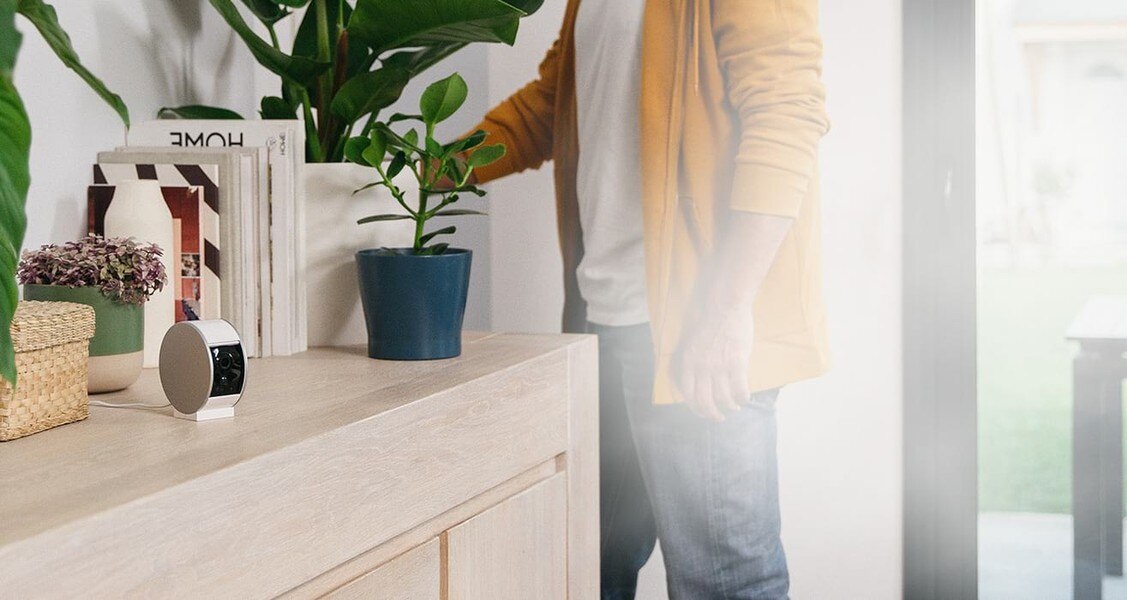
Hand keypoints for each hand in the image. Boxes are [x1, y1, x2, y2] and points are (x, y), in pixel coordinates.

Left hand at [674, 303, 754, 421]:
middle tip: (718, 418)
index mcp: (688, 362)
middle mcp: (701, 368)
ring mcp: (719, 367)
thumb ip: (694, 361)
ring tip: (734, 408)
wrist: (724, 306)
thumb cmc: (708, 320)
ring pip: (723, 398)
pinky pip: (739, 389)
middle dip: (711, 414)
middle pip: (704, 401)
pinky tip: (745, 398)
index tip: (702, 412)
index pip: (688, 394)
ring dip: (729, 407)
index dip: (695, 408)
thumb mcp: (693, 343)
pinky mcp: (736, 363)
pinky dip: (742, 398)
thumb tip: (699, 378)